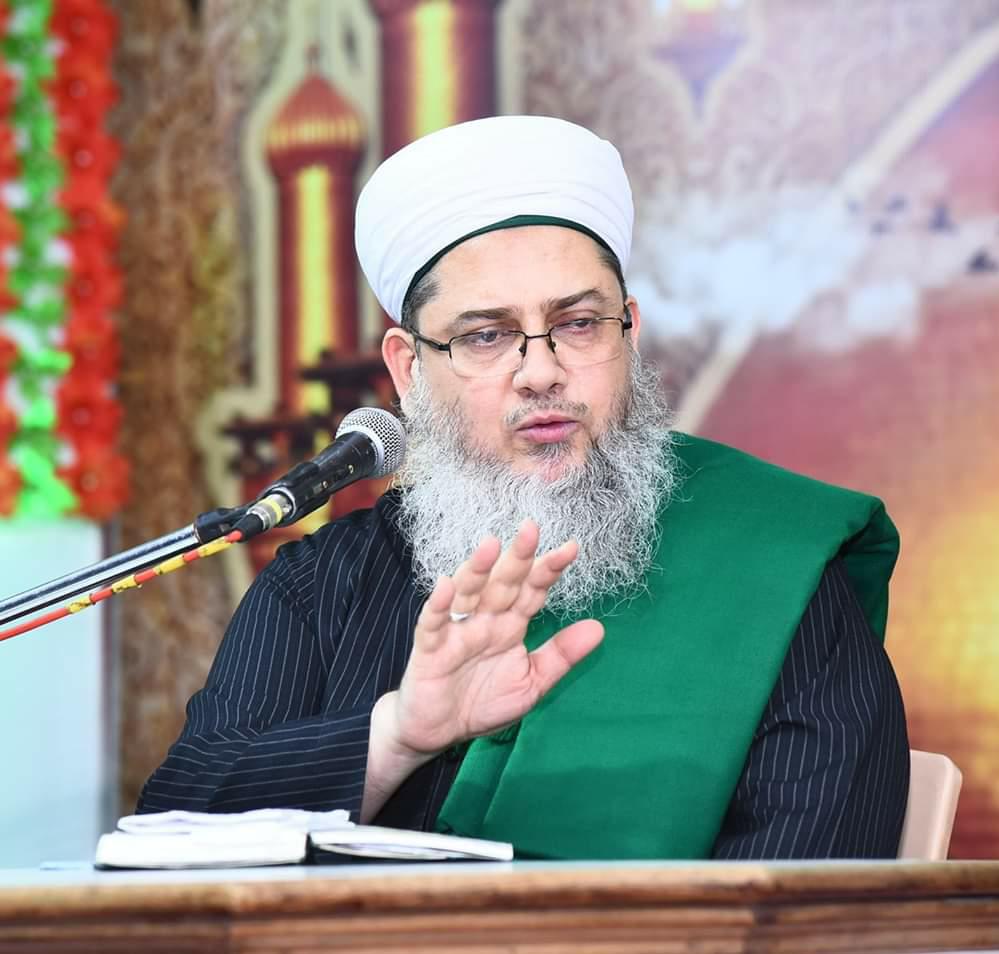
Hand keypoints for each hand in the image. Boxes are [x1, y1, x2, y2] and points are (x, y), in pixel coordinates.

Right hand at [361, 521, 602, 819]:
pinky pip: (433, 623)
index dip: (549, 569)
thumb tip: (600, 628)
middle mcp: (484, 620)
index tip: (572, 548)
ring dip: (478, 569)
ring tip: (491, 545)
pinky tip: (446, 585)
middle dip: (517, 557)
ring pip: (468, 593)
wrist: (437, 732)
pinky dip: (438, 604)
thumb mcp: (531, 683)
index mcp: (510, 625)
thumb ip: (561, 656)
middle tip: (531, 529)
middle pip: (502, 582)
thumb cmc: (483, 702)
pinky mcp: (429, 649)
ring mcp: (456, 631)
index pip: (532, 590)